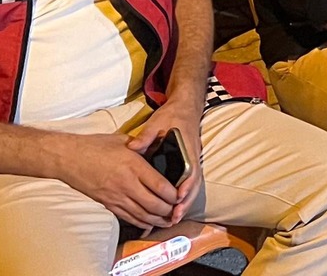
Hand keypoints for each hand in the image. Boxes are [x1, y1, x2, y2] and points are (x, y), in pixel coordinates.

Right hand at [54, 132, 180, 227]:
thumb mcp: (123, 141)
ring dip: (158, 220)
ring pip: (142, 215)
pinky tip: (149, 223)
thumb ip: (143, 146)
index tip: (181, 195)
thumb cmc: (95, 146)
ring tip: (169, 220)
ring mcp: (116, 196)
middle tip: (178, 210)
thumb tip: (158, 148)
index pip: (161, 186)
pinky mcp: (108, 204)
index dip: (174, 194)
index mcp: (134, 165)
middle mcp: (127, 184)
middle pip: (154, 204)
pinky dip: (141, 222)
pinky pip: (128, 217)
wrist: (68, 158)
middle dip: (169, 210)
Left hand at [128, 98, 202, 221]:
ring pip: (192, 187)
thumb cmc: (172, 116)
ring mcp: (192, 162)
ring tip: (173, 219)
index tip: (177, 199)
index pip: (190, 171)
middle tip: (174, 217)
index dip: (185, 186)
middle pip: (193, 185)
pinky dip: (183, 198)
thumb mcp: (157, 123)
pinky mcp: (188, 165)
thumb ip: (146, 136)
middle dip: (185, 203)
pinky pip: (188, 185)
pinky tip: (173, 208)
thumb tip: (132, 147)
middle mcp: (193, 158)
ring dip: (184, 204)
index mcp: (187, 149)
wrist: (185, 108)